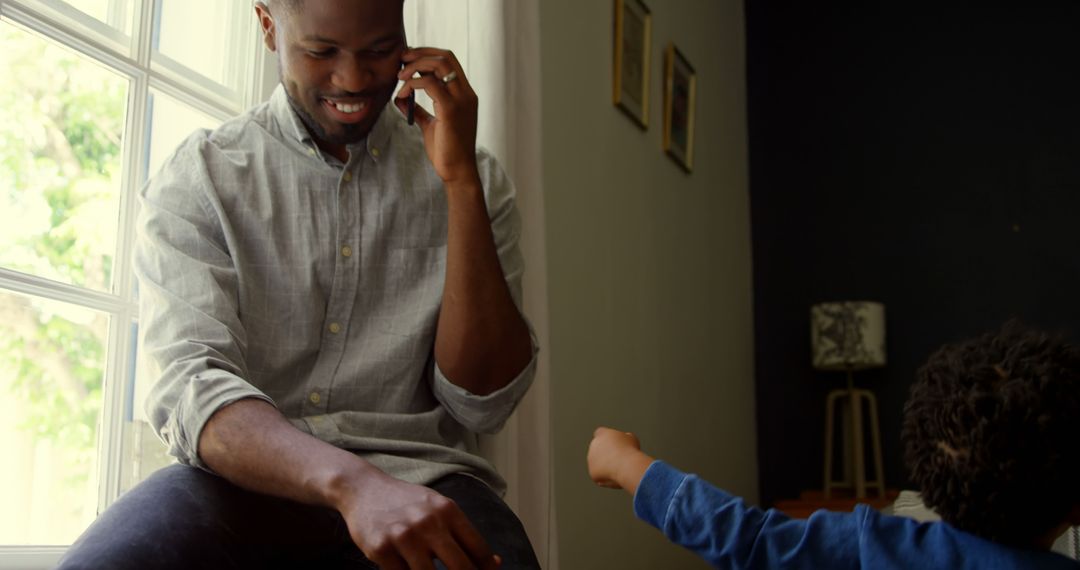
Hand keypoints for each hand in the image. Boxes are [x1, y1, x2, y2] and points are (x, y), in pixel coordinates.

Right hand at [336, 470, 500, 569]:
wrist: (364, 488)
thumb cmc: (407, 503)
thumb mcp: (438, 508)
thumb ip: (463, 534)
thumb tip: (494, 563)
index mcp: (447, 510)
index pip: (478, 549)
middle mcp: (428, 522)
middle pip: (460, 567)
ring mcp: (404, 536)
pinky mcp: (381, 548)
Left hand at [395, 47, 479, 185]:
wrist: (457, 171)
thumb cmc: (446, 151)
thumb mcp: (430, 125)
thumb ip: (419, 110)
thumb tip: (401, 100)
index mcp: (465, 95)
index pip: (449, 61)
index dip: (427, 54)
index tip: (408, 59)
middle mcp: (466, 94)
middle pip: (445, 57)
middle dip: (420, 54)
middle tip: (401, 60)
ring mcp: (460, 100)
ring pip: (438, 65)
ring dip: (415, 66)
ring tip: (400, 76)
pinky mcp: (450, 109)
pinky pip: (429, 84)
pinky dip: (412, 84)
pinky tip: (402, 94)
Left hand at [587, 427, 651, 492]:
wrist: (625, 464)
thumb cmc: (630, 450)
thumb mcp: (631, 439)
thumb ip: (625, 439)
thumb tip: (626, 441)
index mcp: (602, 434)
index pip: (600, 434)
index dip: (608, 440)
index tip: (614, 445)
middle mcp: (593, 445)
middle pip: (599, 450)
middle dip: (607, 455)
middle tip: (620, 460)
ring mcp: (591, 459)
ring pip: (599, 464)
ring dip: (607, 467)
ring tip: (621, 469)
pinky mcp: (592, 472)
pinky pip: (600, 476)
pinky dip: (607, 478)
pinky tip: (617, 477)